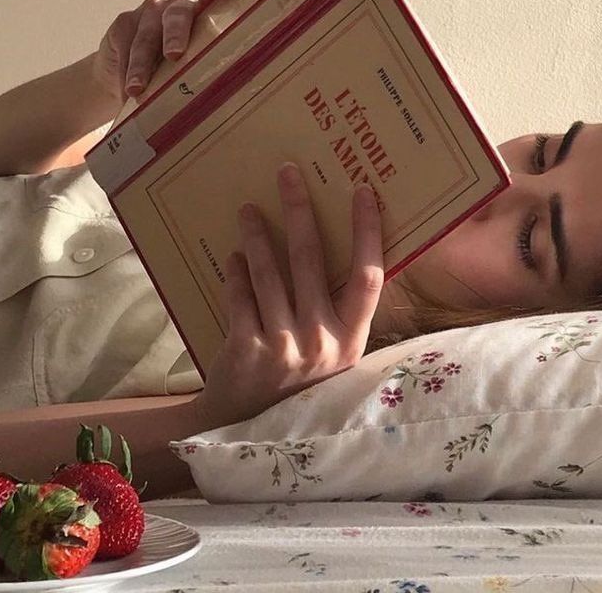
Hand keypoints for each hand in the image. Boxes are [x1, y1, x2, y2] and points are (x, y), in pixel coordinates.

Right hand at [90, 0, 241, 103]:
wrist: (126, 83)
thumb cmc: (175, 79)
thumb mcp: (197, 74)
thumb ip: (211, 73)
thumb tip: (230, 104)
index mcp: (205, 15)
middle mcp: (178, 9)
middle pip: (179, 12)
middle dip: (177, 33)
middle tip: (174, 55)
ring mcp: (150, 13)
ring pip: (148, 34)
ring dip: (142, 64)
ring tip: (138, 90)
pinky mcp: (124, 23)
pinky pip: (126, 45)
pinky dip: (125, 70)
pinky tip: (125, 90)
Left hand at [195, 163, 384, 428]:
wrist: (248, 428)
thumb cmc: (297, 386)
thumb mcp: (331, 356)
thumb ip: (335, 312)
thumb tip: (334, 247)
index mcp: (352, 340)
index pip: (368, 276)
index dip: (367, 231)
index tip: (362, 191)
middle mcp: (323, 342)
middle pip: (312, 260)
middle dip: (299, 210)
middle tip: (287, 173)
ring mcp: (284, 347)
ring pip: (269, 272)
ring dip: (257, 235)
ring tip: (247, 210)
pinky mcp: (246, 350)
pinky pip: (240, 296)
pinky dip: (235, 272)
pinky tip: (233, 256)